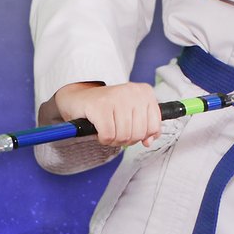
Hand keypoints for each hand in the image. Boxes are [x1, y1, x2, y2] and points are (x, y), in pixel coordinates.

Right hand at [48, 81, 162, 147]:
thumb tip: (149, 141)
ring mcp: (116, 97)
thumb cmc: (107, 107)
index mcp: (145, 92)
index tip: (131, 130)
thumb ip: (146, 127)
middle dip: (126, 139)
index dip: (142, 135)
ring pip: (123, 136)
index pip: (154, 126)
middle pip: (139, 133)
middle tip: (116, 131)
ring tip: (107, 130)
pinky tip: (99, 130)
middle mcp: (132, 91)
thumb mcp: (132, 114)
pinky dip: (103, 139)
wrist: (79, 98)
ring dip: (113, 140)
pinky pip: (108, 135)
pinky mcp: (100, 106)